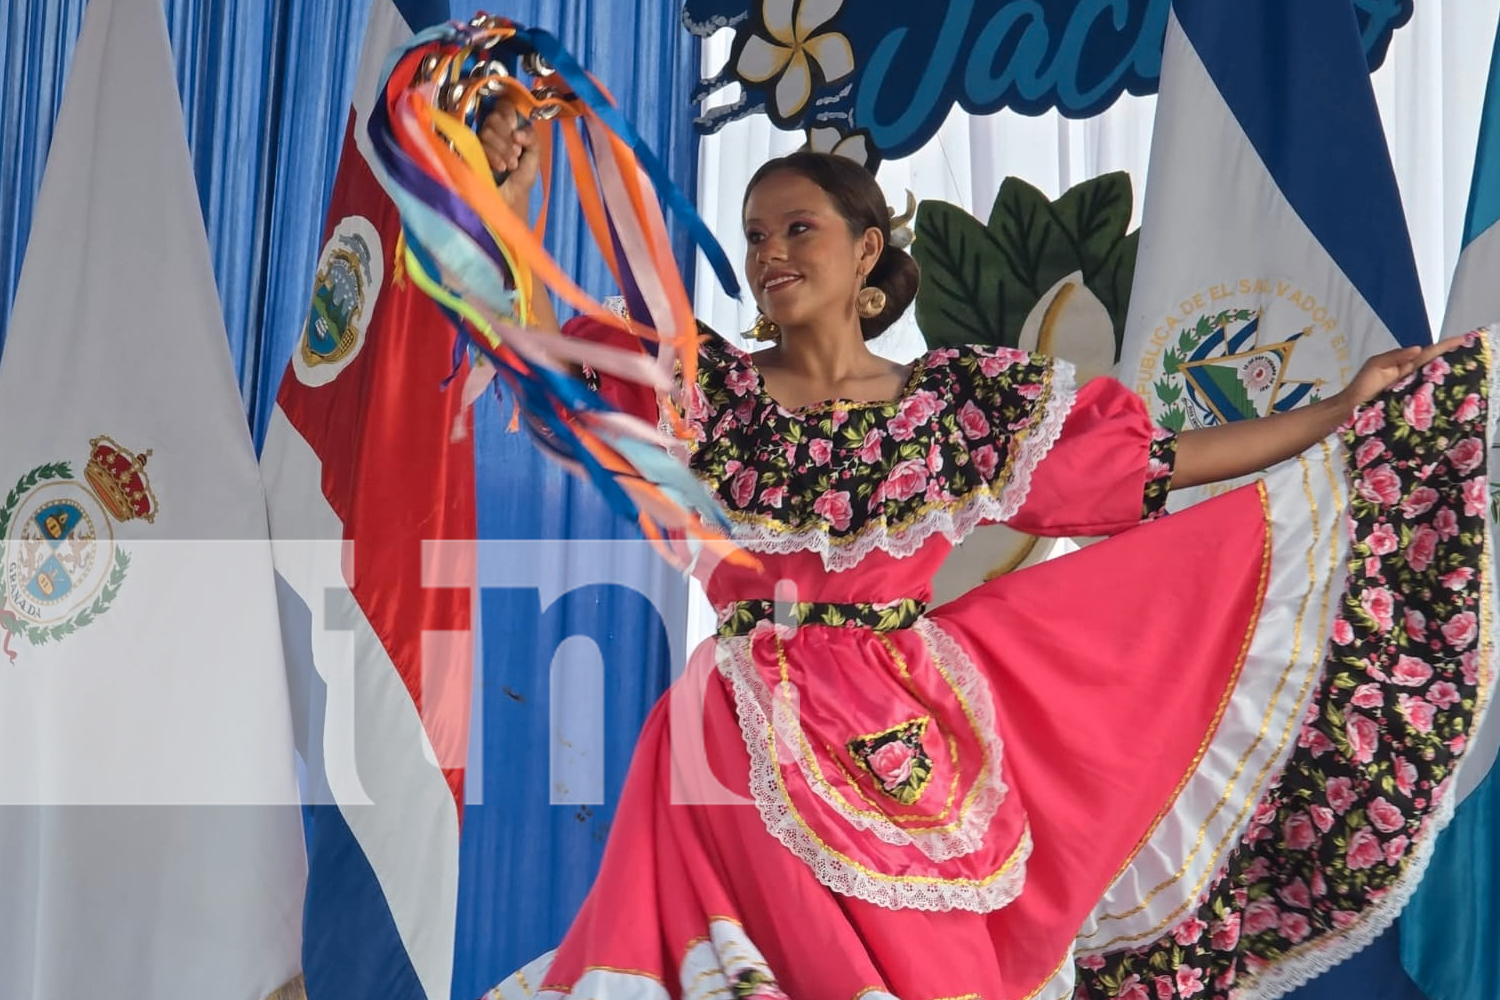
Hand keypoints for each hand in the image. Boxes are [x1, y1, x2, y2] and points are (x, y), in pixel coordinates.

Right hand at [478, 98, 539, 212]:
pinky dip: (493, 155)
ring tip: (510, 165)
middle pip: (493, 118)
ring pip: (486, 131)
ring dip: (502, 149)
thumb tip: (516, 132)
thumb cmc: (521, 179)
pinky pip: (479, 145)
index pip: (503, 107)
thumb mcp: (534, 155)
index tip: (515, 130)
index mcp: (507, 128)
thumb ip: (531, 136)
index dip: (508, 114)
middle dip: (507, 136)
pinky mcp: (470, 153)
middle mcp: (492, 132)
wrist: (511, 200)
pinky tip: (501, 167)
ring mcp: (479, 142)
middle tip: (515, 153)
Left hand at [1338, 335, 1467, 409]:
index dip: (1442, 347)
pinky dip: (1435, 387)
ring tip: (1462, 361)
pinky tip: (1447, 384)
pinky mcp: (1408, 401)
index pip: (1426, 353)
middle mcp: (1409, 375)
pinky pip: (1424, 392)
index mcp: (1403, 364)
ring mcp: (1410, 389)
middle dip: (1448, 355)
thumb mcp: (1376, 365)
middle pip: (1432, 364)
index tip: (1459, 339)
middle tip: (1466, 347)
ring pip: (1431, 377)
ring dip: (1446, 371)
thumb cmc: (1362, 386)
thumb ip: (1396, 356)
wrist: (1351, 408)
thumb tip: (1419, 348)